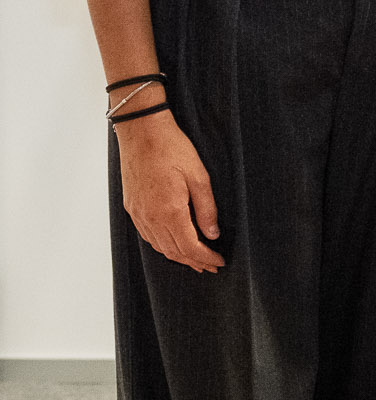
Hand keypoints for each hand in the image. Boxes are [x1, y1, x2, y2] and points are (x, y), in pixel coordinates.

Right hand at [114, 111, 222, 271]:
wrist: (141, 133)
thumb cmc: (172, 149)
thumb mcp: (199, 176)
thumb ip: (206, 208)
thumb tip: (213, 234)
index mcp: (169, 211)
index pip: (189, 247)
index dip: (205, 257)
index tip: (219, 262)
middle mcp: (150, 218)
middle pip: (173, 251)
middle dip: (194, 261)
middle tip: (211, 266)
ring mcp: (138, 214)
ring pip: (158, 246)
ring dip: (178, 256)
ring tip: (195, 260)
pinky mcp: (132, 207)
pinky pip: (147, 235)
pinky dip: (162, 245)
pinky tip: (172, 244)